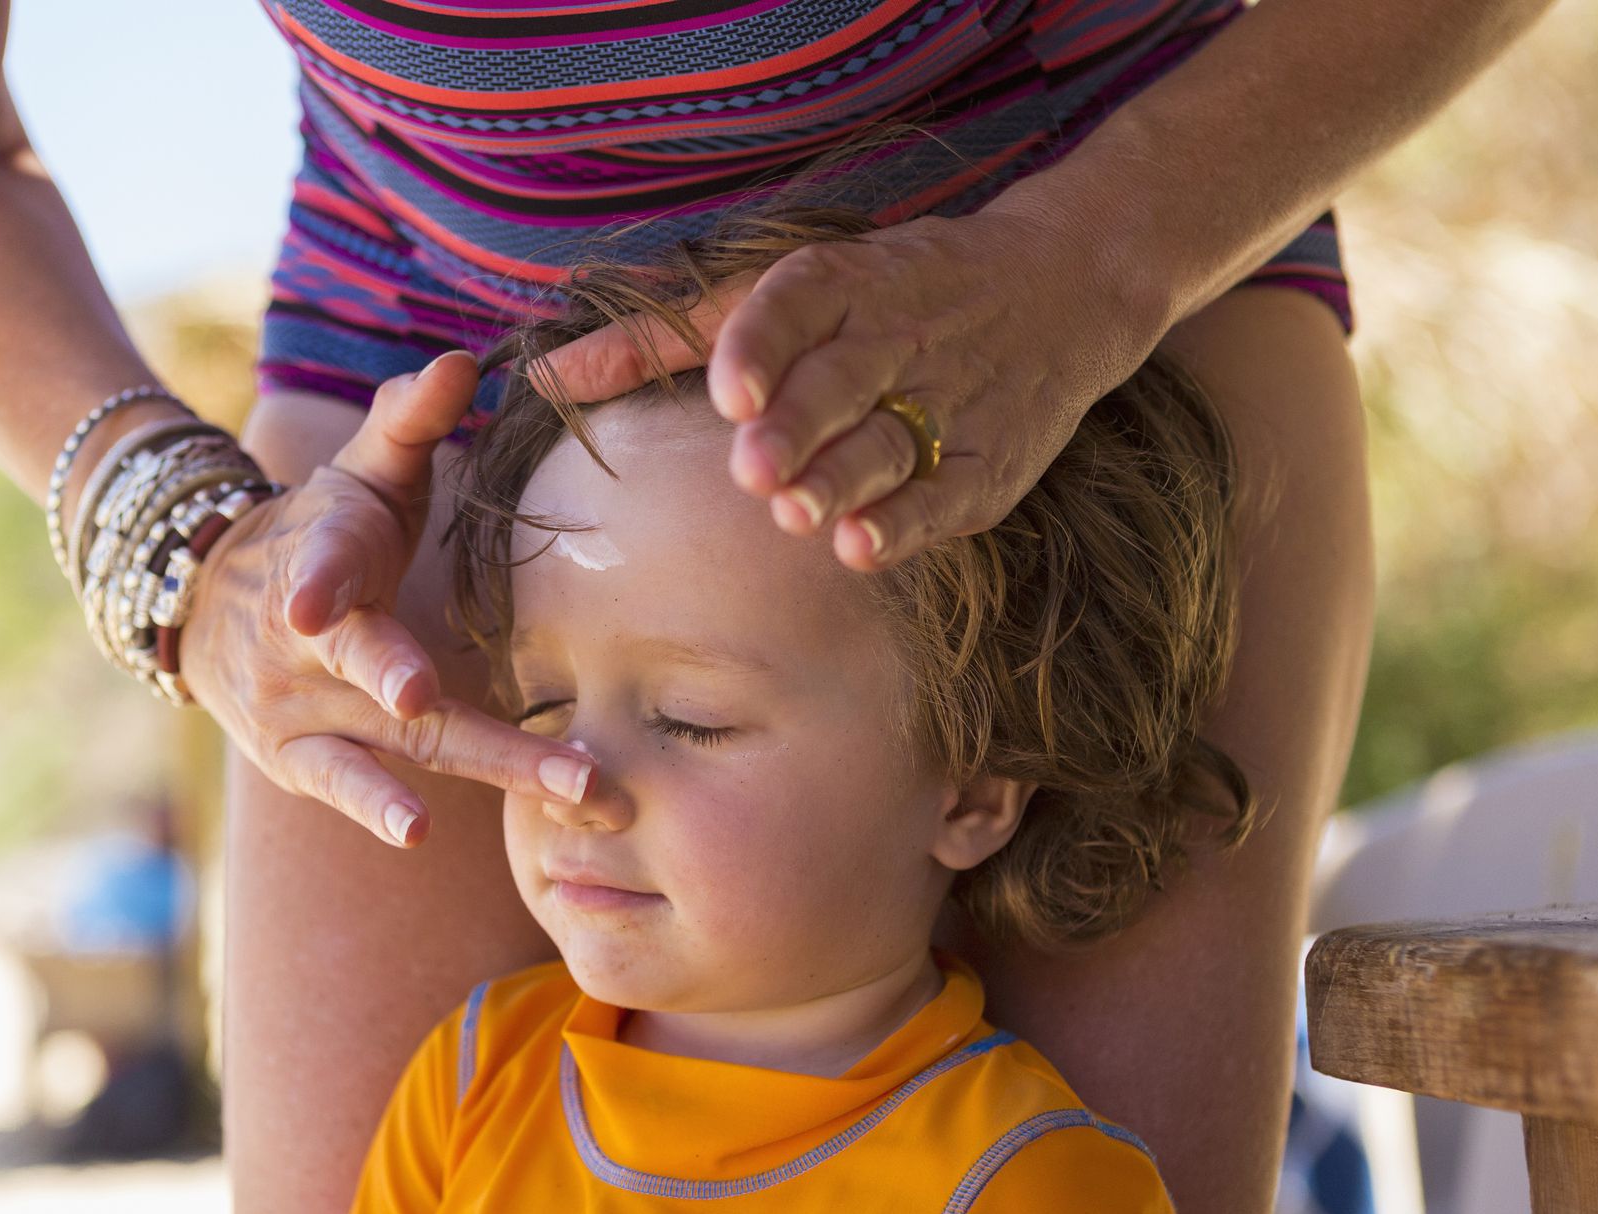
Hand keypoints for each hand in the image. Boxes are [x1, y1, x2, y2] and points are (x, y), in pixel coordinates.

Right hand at [176, 350, 598, 846]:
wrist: (205, 603)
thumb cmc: (319, 531)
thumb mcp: (357, 470)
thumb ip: (408, 420)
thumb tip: (463, 360)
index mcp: (322, 558)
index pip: (318, 564)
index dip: (317, 581)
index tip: (312, 609)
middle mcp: (305, 644)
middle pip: (377, 669)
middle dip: (429, 695)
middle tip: (478, 715)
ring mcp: (301, 709)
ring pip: (397, 743)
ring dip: (487, 767)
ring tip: (565, 788)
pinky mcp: (298, 759)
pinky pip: (344, 785)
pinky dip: (376, 808)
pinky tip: (416, 832)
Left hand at [529, 198, 1163, 569]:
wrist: (1056, 293)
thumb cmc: (882, 297)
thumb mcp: (773, 295)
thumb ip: (657, 339)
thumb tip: (541, 379)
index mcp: (841, 282)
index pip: (798, 303)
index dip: (764, 346)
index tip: (730, 392)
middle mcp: (895, 336)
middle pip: (842, 380)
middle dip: (799, 425)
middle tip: (754, 469)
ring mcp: (949, 400)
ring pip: (889, 443)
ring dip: (843, 480)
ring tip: (796, 514)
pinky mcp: (988, 463)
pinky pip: (945, 495)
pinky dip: (906, 522)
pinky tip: (860, 547)